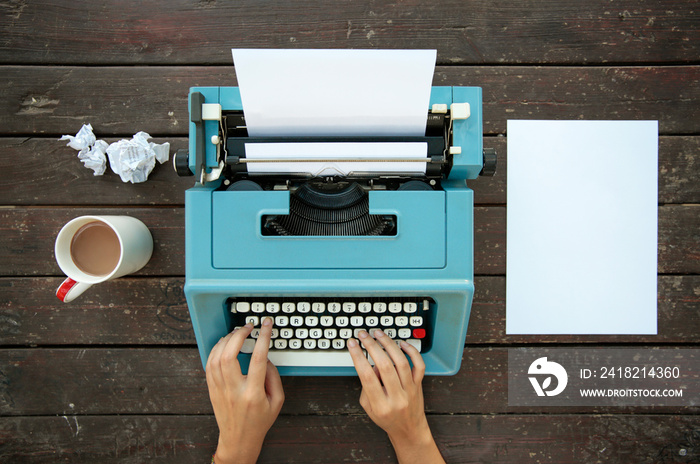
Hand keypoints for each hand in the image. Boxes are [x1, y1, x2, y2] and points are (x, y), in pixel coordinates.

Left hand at [206, 318, 284, 463]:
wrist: (239, 439)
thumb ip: (273, 377)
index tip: (265, 325)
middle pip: (229, 355)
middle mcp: (234, 390)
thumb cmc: (259, 421)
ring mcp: (220, 390)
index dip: (263, 338)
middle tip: (247, 327)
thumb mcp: (277, 401)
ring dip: (226, 340)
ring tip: (236, 333)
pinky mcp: (212, 390)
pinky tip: (224, 345)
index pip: (258, 359)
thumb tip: (265, 357)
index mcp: (253, 394)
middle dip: (238, 335)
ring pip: (216, 358)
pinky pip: (209, 365)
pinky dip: (215, 350)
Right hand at [348, 329, 444, 463]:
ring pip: (401, 362)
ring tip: (379, 334)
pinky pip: (419, 365)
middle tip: (364, 335)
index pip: (367, 376)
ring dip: (389, 344)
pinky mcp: (419, 385)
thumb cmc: (386, 418)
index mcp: (381, 405)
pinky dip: (412, 352)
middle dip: (372, 346)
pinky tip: (402, 344)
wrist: (409, 430)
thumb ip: (367, 386)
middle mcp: (397, 397)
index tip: (353, 344)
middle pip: (385, 366)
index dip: (358, 357)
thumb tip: (372, 363)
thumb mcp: (368, 408)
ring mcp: (410, 390)